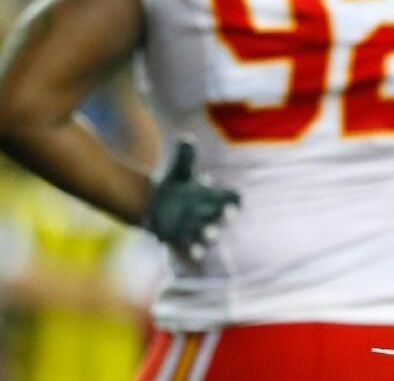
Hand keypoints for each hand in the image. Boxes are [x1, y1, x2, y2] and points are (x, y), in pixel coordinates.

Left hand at [143, 141, 239, 261]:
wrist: (156, 208)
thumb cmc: (175, 189)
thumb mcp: (180, 173)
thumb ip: (185, 157)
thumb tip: (186, 137)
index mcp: (212, 196)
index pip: (232, 199)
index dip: (235, 201)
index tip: (237, 203)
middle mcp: (209, 214)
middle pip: (223, 217)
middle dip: (224, 217)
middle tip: (226, 216)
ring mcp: (197, 229)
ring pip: (209, 234)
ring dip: (211, 235)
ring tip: (209, 235)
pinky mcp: (182, 242)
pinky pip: (191, 249)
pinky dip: (194, 252)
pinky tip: (194, 255)